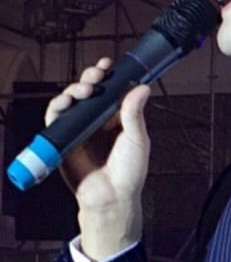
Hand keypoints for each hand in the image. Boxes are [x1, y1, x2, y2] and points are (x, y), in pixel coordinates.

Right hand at [46, 57, 151, 260]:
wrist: (111, 197)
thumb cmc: (129, 171)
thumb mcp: (137, 139)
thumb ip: (134, 114)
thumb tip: (142, 88)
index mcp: (118, 116)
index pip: (111, 89)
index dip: (108, 75)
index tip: (108, 64)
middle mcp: (98, 119)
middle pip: (90, 90)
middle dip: (90, 77)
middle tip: (96, 74)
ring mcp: (81, 127)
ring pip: (72, 100)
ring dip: (75, 89)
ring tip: (84, 89)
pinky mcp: (65, 138)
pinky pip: (57, 118)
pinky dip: (58, 106)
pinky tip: (66, 102)